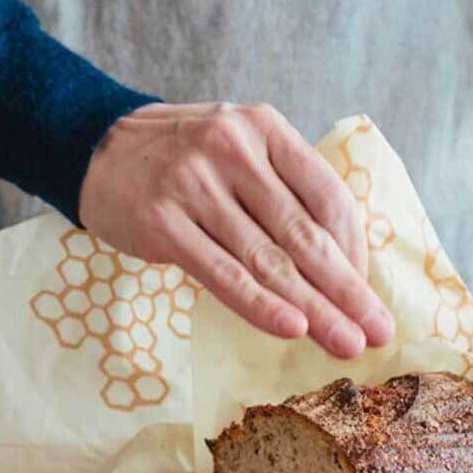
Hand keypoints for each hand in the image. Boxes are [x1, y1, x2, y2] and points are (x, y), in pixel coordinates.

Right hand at [79, 102, 394, 358]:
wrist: (94, 146)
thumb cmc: (181, 158)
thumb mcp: (238, 148)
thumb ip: (283, 189)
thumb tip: (342, 265)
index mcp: (264, 128)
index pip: (327, 195)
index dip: (355, 251)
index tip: (367, 295)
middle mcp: (233, 149)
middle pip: (303, 234)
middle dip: (347, 290)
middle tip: (378, 332)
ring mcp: (194, 184)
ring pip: (267, 259)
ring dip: (314, 309)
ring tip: (346, 344)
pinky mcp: (162, 222)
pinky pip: (222, 273)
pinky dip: (260, 305)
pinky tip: (292, 329)